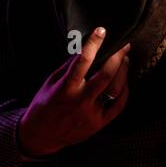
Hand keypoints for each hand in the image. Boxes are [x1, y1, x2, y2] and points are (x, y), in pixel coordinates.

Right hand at [19, 27, 131, 158]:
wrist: (41, 135)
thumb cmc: (44, 104)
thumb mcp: (51, 82)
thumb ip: (69, 67)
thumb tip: (87, 48)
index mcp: (65, 88)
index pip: (82, 61)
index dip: (93, 43)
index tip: (101, 30)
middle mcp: (80, 101)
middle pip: (106, 75)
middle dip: (118, 56)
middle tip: (124, 45)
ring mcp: (91, 114)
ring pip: (116, 89)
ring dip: (123, 71)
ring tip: (125, 60)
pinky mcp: (99, 124)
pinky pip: (118, 106)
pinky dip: (124, 91)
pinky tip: (124, 81)